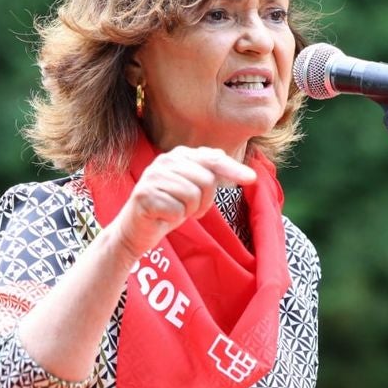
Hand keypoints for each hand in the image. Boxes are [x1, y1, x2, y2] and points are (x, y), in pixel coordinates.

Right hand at [109, 146, 255, 260]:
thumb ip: (209, 173)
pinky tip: (163, 217)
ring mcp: (153, 177)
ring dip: (189, 211)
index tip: (251, 178)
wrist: (136, 231)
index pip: (212, 159)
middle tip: (190, 209)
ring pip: (193, 195)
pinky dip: (174, 219)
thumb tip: (237, 165)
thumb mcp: (191, 189)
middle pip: (206, 180)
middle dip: (205, 201)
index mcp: (177, 156)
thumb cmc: (168, 209)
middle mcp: (164, 161)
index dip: (233, 169)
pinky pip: (177, 210)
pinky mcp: (144, 195)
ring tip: (175, 212)